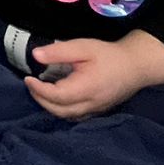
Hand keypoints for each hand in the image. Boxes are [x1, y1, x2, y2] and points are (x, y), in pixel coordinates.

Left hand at [26, 32, 163, 117]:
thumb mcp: (83, 47)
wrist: (135, 66)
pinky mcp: (98, 111)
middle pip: (59, 110)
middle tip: (30, 84)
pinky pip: (75, 117)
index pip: (56, 96)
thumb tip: (35, 55)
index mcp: (86, 88)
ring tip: (40, 91)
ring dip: (49, 106)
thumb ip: (59, 52)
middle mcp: (91, 104)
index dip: (38, 89)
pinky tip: (55, 99)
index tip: (28, 78)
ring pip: (67, 116)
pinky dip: (61, 110)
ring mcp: (95, 110)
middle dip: (40, 99)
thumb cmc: (108, 55)